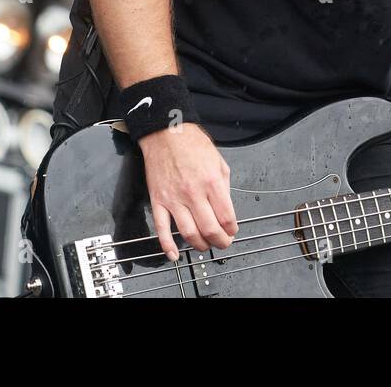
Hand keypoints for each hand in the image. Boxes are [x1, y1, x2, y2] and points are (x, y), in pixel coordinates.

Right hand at [139, 124, 237, 259]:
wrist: (166, 134)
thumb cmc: (192, 144)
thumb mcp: (219, 162)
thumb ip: (223, 187)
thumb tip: (226, 209)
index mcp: (212, 182)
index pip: (226, 217)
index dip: (232, 229)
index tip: (232, 231)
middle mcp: (193, 193)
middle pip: (209, 229)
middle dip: (220, 242)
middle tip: (223, 243)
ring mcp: (174, 199)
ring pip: (188, 233)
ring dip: (199, 245)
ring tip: (205, 246)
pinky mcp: (158, 201)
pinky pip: (161, 229)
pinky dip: (167, 246)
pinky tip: (174, 255)